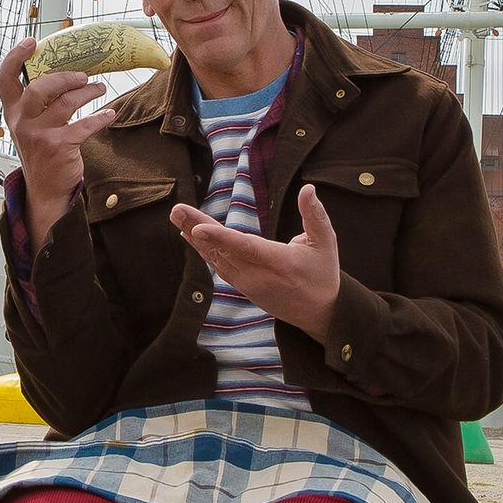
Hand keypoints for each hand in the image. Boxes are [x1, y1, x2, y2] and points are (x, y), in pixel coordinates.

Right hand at [0, 37, 117, 235]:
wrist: (45, 188)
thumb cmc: (42, 150)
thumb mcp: (31, 125)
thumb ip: (38, 102)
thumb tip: (65, 71)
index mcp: (13, 112)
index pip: (5, 80)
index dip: (14, 57)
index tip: (31, 42)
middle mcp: (21, 122)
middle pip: (39, 88)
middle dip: (65, 77)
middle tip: (83, 76)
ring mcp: (38, 136)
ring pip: (66, 103)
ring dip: (88, 92)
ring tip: (100, 88)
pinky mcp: (58, 147)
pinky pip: (84, 125)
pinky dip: (101, 117)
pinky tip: (110, 113)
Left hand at [170, 184, 340, 341]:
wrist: (319, 314)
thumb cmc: (323, 274)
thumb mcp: (326, 242)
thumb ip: (315, 215)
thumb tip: (308, 188)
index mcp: (280, 263)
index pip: (245, 248)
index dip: (220, 238)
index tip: (197, 228)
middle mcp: (259, 276)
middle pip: (223, 250)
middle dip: (196, 228)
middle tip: (176, 210)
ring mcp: (248, 284)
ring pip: (216, 258)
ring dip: (195, 236)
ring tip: (177, 215)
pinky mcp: (242, 287)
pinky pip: (218, 266)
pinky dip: (203, 250)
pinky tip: (189, 234)